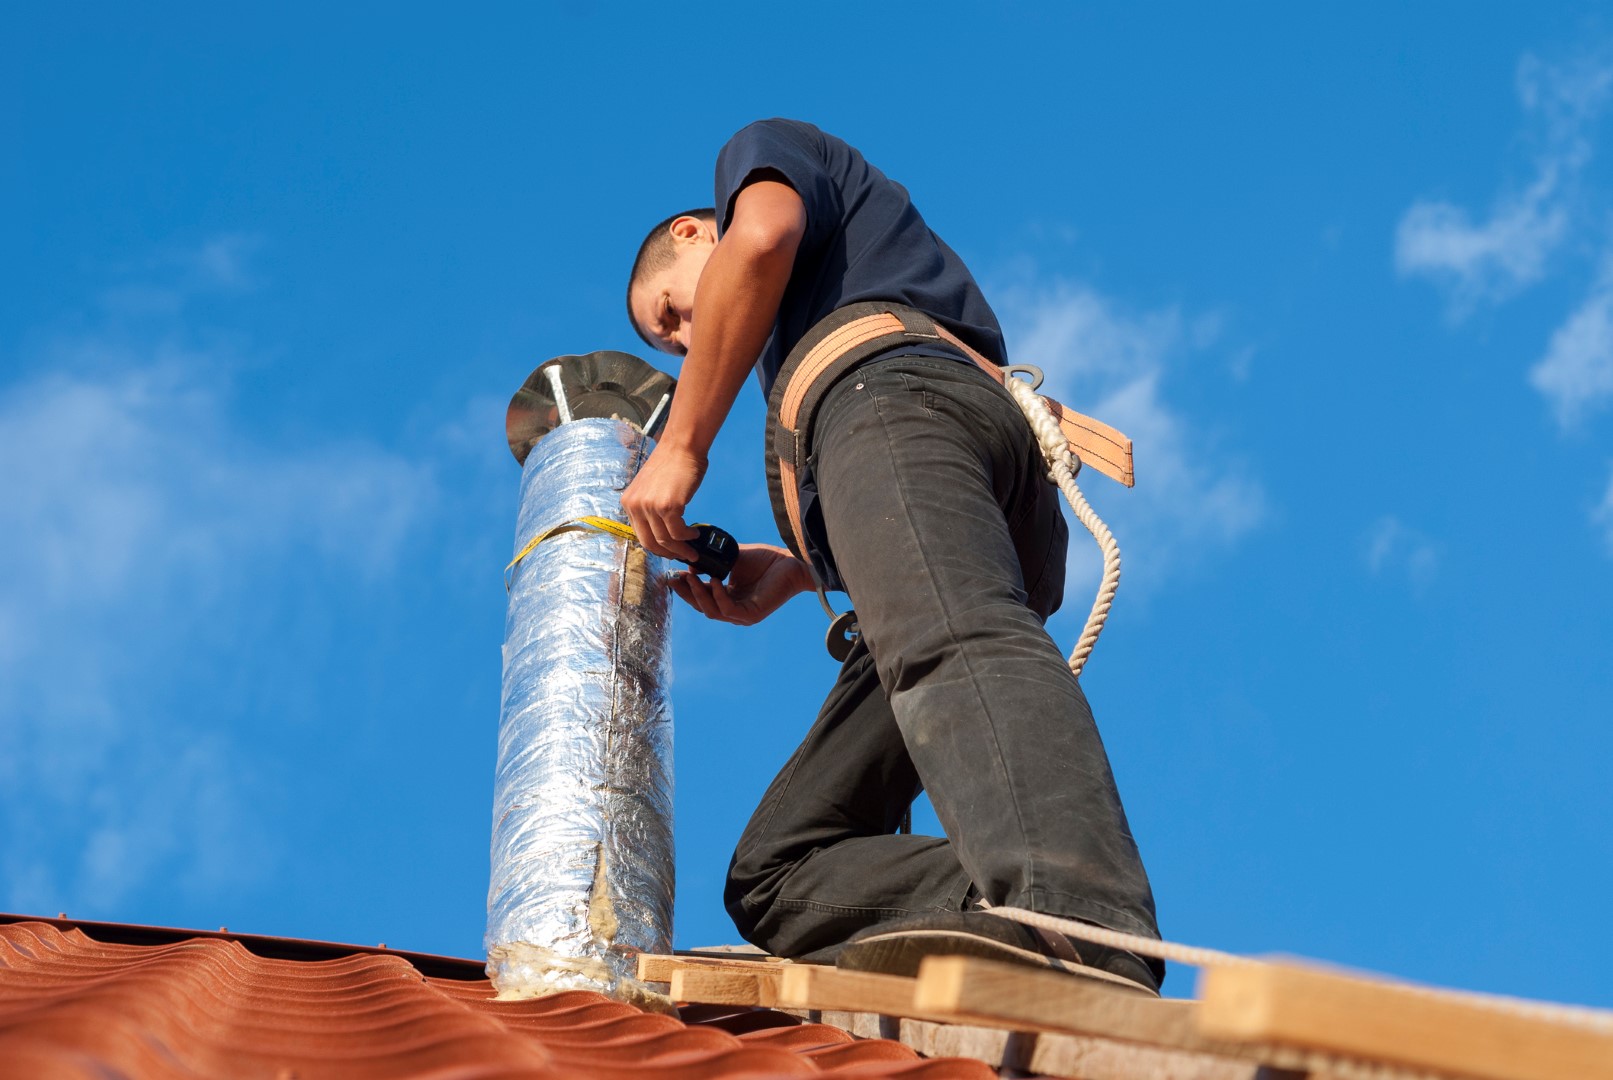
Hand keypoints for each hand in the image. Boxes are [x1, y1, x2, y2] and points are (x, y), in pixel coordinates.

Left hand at [621, 442, 705, 560]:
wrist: (682, 446)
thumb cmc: (672, 464)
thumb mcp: (650, 488)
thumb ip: (650, 506)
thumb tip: (662, 530)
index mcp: (628, 502)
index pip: (639, 534)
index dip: (655, 546)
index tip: (668, 550)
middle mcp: (636, 505)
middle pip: (649, 542)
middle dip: (667, 553)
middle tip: (681, 556)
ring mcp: (651, 506)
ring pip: (665, 540)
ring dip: (681, 549)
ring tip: (693, 550)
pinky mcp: (668, 506)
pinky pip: (678, 532)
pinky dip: (688, 537)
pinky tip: (694, 533)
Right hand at [671, 543, 812, 625]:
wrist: (792, 562)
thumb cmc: (766, 560)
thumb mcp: (733, 560)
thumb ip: (713, 562)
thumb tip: (689, 562)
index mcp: (728, 597)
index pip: (702, 597)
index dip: (686, 587)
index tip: (672, 574)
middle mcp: (734, 609)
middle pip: (702, 606)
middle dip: (686, 593)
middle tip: (673, 579)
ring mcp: (743, 615)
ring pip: (712, 611)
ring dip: (698, 595)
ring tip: (690, 577)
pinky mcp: (752, 614)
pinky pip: (729, 609)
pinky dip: (718, 596)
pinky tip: (713, 581)